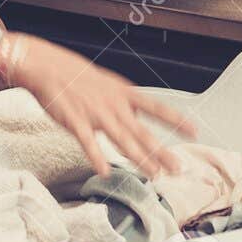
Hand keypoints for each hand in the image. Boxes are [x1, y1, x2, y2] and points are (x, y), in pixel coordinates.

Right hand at [0, 32, 195, 177]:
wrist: (47, 66)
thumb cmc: (76, 75)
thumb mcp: (106, 83)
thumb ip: (123, 100)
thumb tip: (139, 112)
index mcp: (122, 93)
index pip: (155, 107)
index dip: (175, 119)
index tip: (194, 130)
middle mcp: (114, 105)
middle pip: (142, 132)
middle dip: (161, 152)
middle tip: (178, 168)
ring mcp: (95, 114)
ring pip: (121, 140)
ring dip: (139, 159)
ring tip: (154, 175)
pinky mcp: (75, 122)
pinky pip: (88, 142)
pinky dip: (96, 156)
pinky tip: (105, 171)